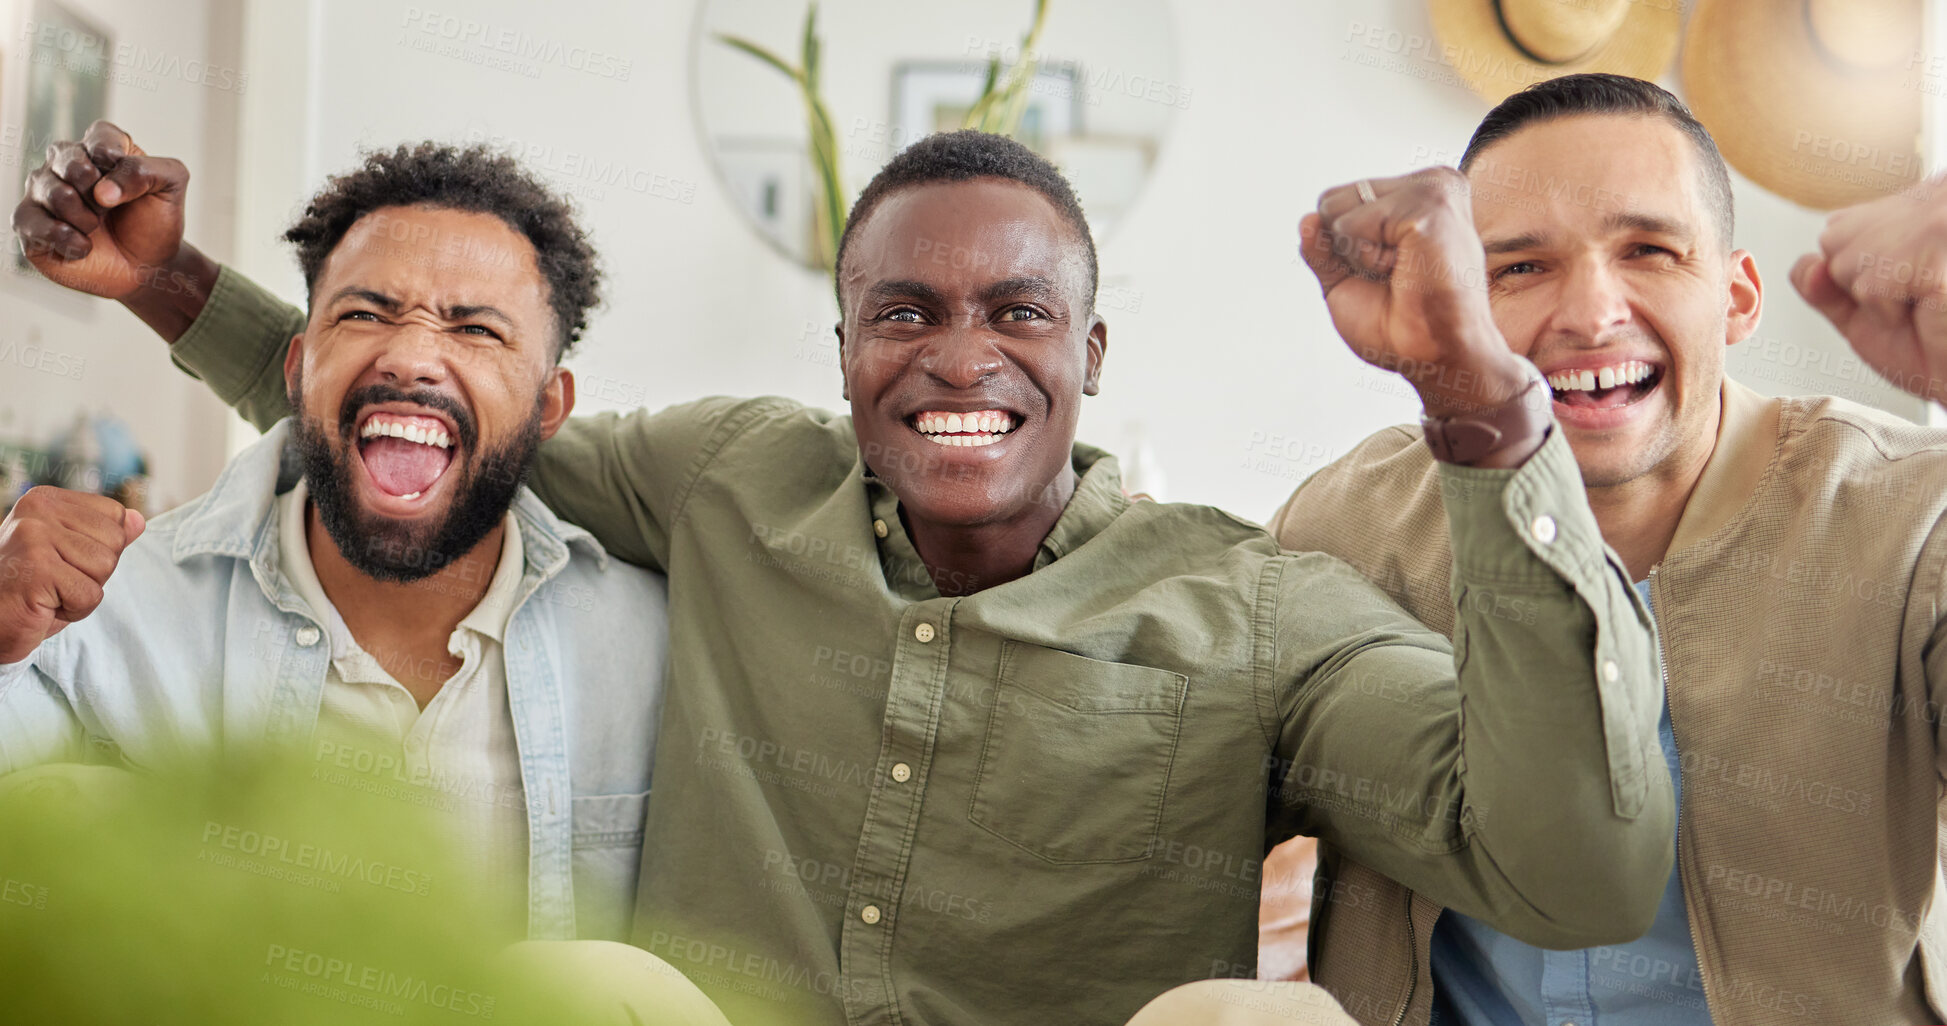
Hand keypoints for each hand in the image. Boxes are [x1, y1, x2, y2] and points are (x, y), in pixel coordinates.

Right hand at [0, 488, 143, 664]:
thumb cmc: (28, 589)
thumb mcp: (70, 556)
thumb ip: (102, 536)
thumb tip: (139, 519)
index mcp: (45, 500)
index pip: (115, 515)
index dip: (100, 548)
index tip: (62, 561)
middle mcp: (37, 509)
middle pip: (114, 540)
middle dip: (95, 571)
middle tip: (54, 581)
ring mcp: (34, 536)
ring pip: (105, 566)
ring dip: (83, 591)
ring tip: (48, 592)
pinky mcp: (37, 567)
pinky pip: (90, 594)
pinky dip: (73, 609)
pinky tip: (43, 605)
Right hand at [11, 120, 189, 299]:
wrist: (146, 265)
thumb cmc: (153, 221)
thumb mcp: (170, 186)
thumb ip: (146, 171)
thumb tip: (102, 190)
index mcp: (100, 145)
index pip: (100, 139)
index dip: (117, 166)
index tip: (132, 188)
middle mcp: (65, 161)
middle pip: (70, 162)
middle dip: (99, 194)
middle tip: (110, 210)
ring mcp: (44, 190)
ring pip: (54, 192)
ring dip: (86, 218)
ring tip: (97, 228)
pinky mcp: (30, 222)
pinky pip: (32, 222)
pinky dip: (66, 239)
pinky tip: (84, 247)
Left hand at [1300, 168, 1528, 416]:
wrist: (1434, 357)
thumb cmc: (1399, 327)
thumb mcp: (1345, 282)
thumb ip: (1323, 249)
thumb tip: (1307, 219)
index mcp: (1417, 194)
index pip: (1336, 201)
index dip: (1341, 250)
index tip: (1387, 274)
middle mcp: (1430, 182)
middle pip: (1330, 200)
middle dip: (1344, 250)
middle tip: (1394, 276)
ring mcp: (1432, 188)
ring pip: (1335, 209)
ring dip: (1356, 255)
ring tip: (1402, 272)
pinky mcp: (1429, 203)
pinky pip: (1351, 225)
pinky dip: (1365, 259)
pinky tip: (1407, 269)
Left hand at [1791, 177, 1946, 405]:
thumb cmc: (1931, 344)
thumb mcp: (1862, 314)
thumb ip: (1825, 287)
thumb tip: (1807, 265)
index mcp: (1911, 208)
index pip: (1838, 231)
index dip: (1856, 275)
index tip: (1900, 289)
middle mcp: (1924, 203)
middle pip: (1832, 241)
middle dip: (1860, 285)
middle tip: (1912, 302)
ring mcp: (1930, 219)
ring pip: (1844, 264)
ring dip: (1877, 302)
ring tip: (1923, 306)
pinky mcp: (1933, 244)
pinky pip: (1868, 286)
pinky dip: (1888, 313)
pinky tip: (1928, 310)